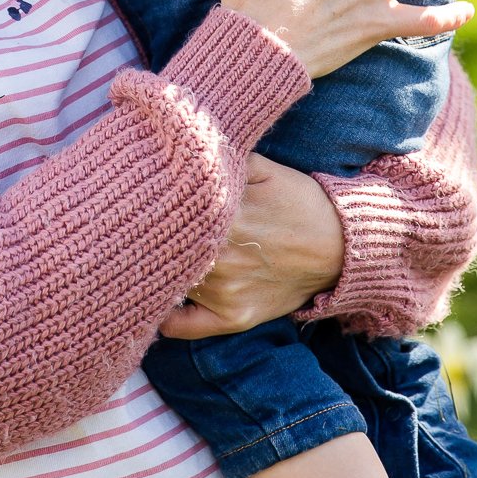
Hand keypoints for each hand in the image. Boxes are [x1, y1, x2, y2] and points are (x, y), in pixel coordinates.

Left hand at [158, 154, 343, 338]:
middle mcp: (222, 261)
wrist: (341, 247)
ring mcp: (227, 294)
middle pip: (163, 251)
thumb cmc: (299, 203)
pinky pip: (183, 327)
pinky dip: (166, 318)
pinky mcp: (234, 317)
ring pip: (170, 283)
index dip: (149, 209)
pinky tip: (160, 301)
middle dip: (150, 240)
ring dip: (159, 270)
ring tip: (149, 257)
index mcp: (226, 220)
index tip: (141, 204)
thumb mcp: (262, 169)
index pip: (166, 216)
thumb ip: (221, 162)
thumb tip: (182, 150)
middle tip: (135, 232)